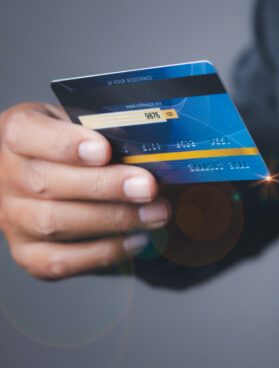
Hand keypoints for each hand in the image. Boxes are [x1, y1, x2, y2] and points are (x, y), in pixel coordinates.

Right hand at [0, 102, 170, 279]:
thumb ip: (107, 132)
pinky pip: (61, 261)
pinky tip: (137, 240)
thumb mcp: (89, 126)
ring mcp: (13, 218)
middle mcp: (6, 175)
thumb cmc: (83, 148)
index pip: (25, 133)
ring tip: (155, 213)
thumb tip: (145, 152)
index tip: (104, 150)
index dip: (64, 143)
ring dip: (112, 219)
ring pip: (53, 223)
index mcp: (18, 132)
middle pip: (44, 182)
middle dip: (105, 186)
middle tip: (148, 187)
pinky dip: (103, 252)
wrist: (66, 178)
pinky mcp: (28, 253)